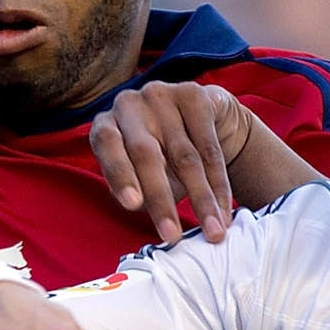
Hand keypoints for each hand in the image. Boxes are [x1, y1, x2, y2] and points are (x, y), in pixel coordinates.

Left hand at [89, 82, 247, 246]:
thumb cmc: (159, 157)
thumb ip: (136, 193)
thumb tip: (149, 215)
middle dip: (162, 198)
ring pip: (185, 156)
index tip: (133, 205)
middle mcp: (129, 105)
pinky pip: (210, 148)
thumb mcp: (138, 175)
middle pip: (146, 154)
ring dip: (201, 199)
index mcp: (105, 124)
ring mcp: (162, 95)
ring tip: (212, 232)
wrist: (200, 119)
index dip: (120, 174)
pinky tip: (223, 211)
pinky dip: (219, 185)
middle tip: (173, 235)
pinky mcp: (194, 94)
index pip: (107, 146)